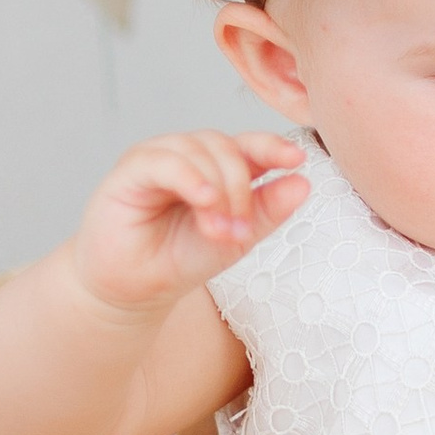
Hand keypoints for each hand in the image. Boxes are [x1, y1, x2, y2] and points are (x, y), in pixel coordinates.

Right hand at [70, 130, 308, 316]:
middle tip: (241, 230)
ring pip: (200, 149)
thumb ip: (267, 211)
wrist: (133, 289)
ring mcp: (160, 157)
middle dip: (241, 188)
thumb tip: (303, 183)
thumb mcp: (234, 239)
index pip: (250, 145)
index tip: (296, 160)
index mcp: (218, 168)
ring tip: (218, 230)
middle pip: (228, 147)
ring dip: (218, 189)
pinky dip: (190, 177)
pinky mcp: (131, 168)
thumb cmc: (180, 260)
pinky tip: (204, 199)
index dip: (273, 147)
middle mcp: (190, 156)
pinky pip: (166, 160)